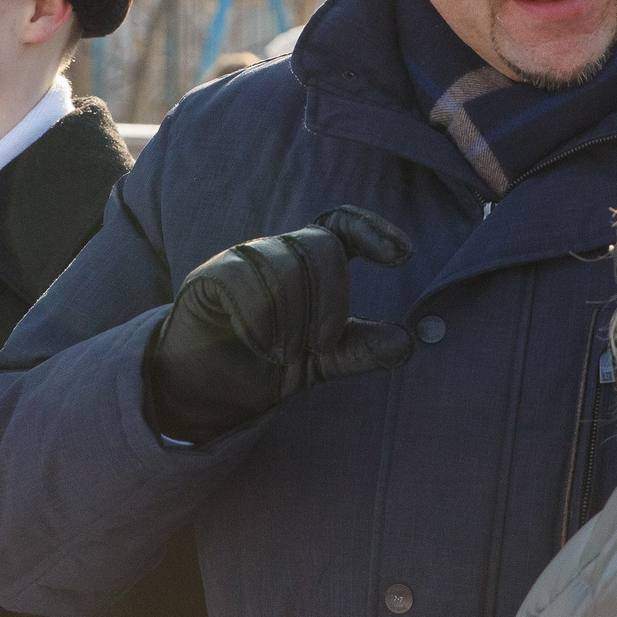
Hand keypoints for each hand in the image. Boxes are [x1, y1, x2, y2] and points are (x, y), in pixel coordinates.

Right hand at [143, 206, 416, 445]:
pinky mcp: (209, 277)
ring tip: (282, 353)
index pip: (343, 224)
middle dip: (331, 300)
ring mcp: (242, 260)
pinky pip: (242, 279)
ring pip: (284, 263)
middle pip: (321, 246)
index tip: (405, 255)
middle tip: (321, 344)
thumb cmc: (268, 364)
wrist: (208, 392)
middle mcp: (278, 252)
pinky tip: (258, 345)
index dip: (374, 230)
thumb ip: (362, 349)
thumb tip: (408, 342)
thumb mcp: (325, 361)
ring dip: (292, 318)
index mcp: (309, 262)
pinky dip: (258, 318)